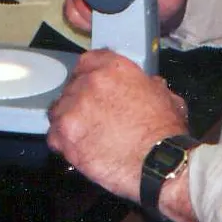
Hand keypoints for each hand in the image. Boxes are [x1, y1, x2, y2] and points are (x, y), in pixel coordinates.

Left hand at [46, 49, 188, 202]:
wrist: (159, 161)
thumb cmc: (166, 131)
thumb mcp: (167, 97)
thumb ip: (150, 87)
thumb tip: (150, 86)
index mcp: (115, 68)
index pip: (89, 60)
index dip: (90, 74)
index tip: (93, 85)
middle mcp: (90, 82)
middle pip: (73, 85)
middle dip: (80, 99)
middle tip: (93, 115)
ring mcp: (74, 108)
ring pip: (59, 109)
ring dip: (70, 119)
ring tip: (85, 134)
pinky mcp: (64, 135)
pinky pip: (54, 135)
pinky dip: (63, 142)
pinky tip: (79, 148)